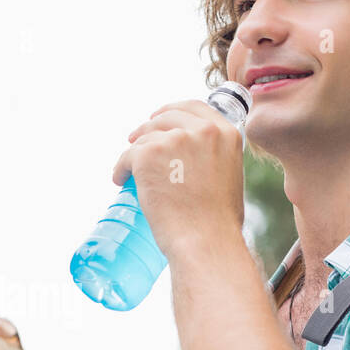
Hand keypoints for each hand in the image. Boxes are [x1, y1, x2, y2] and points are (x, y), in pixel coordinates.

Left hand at [111, 99, 245, 264]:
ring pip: (144, 138)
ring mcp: (173, 140)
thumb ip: (215, 159)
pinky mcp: (147, 155)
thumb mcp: (229, 177)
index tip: (159, 117)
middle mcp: (202, 130)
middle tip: (136, 140)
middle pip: (166, 118)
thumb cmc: (218, 223)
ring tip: (129, 169)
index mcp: (226, 133)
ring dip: (134, 151)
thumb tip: (194, 162)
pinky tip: (120, 180)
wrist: (205, 240)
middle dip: (148, 127)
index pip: (194, 108)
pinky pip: (127, 157)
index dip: (172, 111)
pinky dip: (121, 168)